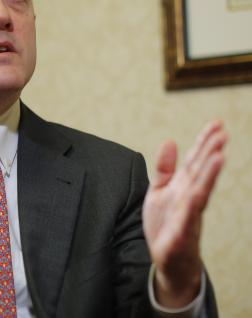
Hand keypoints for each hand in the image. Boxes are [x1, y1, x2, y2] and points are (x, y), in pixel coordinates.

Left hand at [143, 120, 226, 307]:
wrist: (167, 259)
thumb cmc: (165, 223)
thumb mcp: (159, 190)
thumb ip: (165, 167)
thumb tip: (169, 141)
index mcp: (183, 185)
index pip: (196, 160)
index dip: (205, 141)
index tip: (217, 123)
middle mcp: (189, 197)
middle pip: (201, 172)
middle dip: (211, 153)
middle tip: (222, 134)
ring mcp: (188, 215)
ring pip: (200, 192)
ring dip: (209, 175)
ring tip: (218, 157)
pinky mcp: (182, 234)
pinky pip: (188, 218)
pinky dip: (192, 206)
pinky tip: (196, 193)